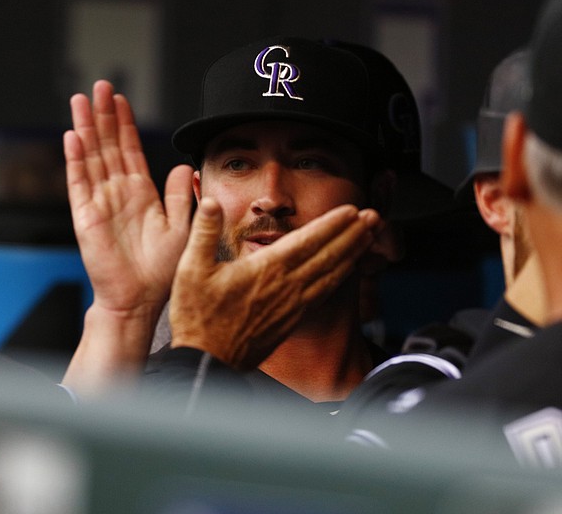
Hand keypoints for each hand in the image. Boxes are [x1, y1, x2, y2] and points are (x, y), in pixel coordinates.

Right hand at [62, 81, 191, 393]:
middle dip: (103, 116)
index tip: (121, 99)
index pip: (130, 150)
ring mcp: (99, 202)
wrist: (139, 300)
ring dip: (86, 129)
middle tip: (100, 86)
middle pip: (108, 146)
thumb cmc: (161, 271)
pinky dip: (76, 161)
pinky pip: (79, 184)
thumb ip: (181, 196)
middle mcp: (117, 193)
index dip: (125, 124)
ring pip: (91, 157)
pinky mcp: (85, 217)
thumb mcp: (180, 227)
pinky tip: (73, 137)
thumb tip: (185, 165)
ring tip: (81, 101)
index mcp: (140, 193)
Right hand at [169, 198, 382, 370]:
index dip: (332, 224)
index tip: (351, 210)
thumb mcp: (191, 269)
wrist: (208, 361)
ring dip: (353, 253)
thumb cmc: (198, 317)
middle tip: (374, 216)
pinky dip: (340, 277)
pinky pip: (324, 294)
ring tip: (369, 237)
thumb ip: (203, 232)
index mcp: (266, 270)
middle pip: (329, 256)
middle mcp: (286, 287)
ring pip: (332, 275)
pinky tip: (346, 271)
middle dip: (353, 234)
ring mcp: (293, 305)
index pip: (308, 241)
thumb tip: (210, 202)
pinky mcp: (293, 319)